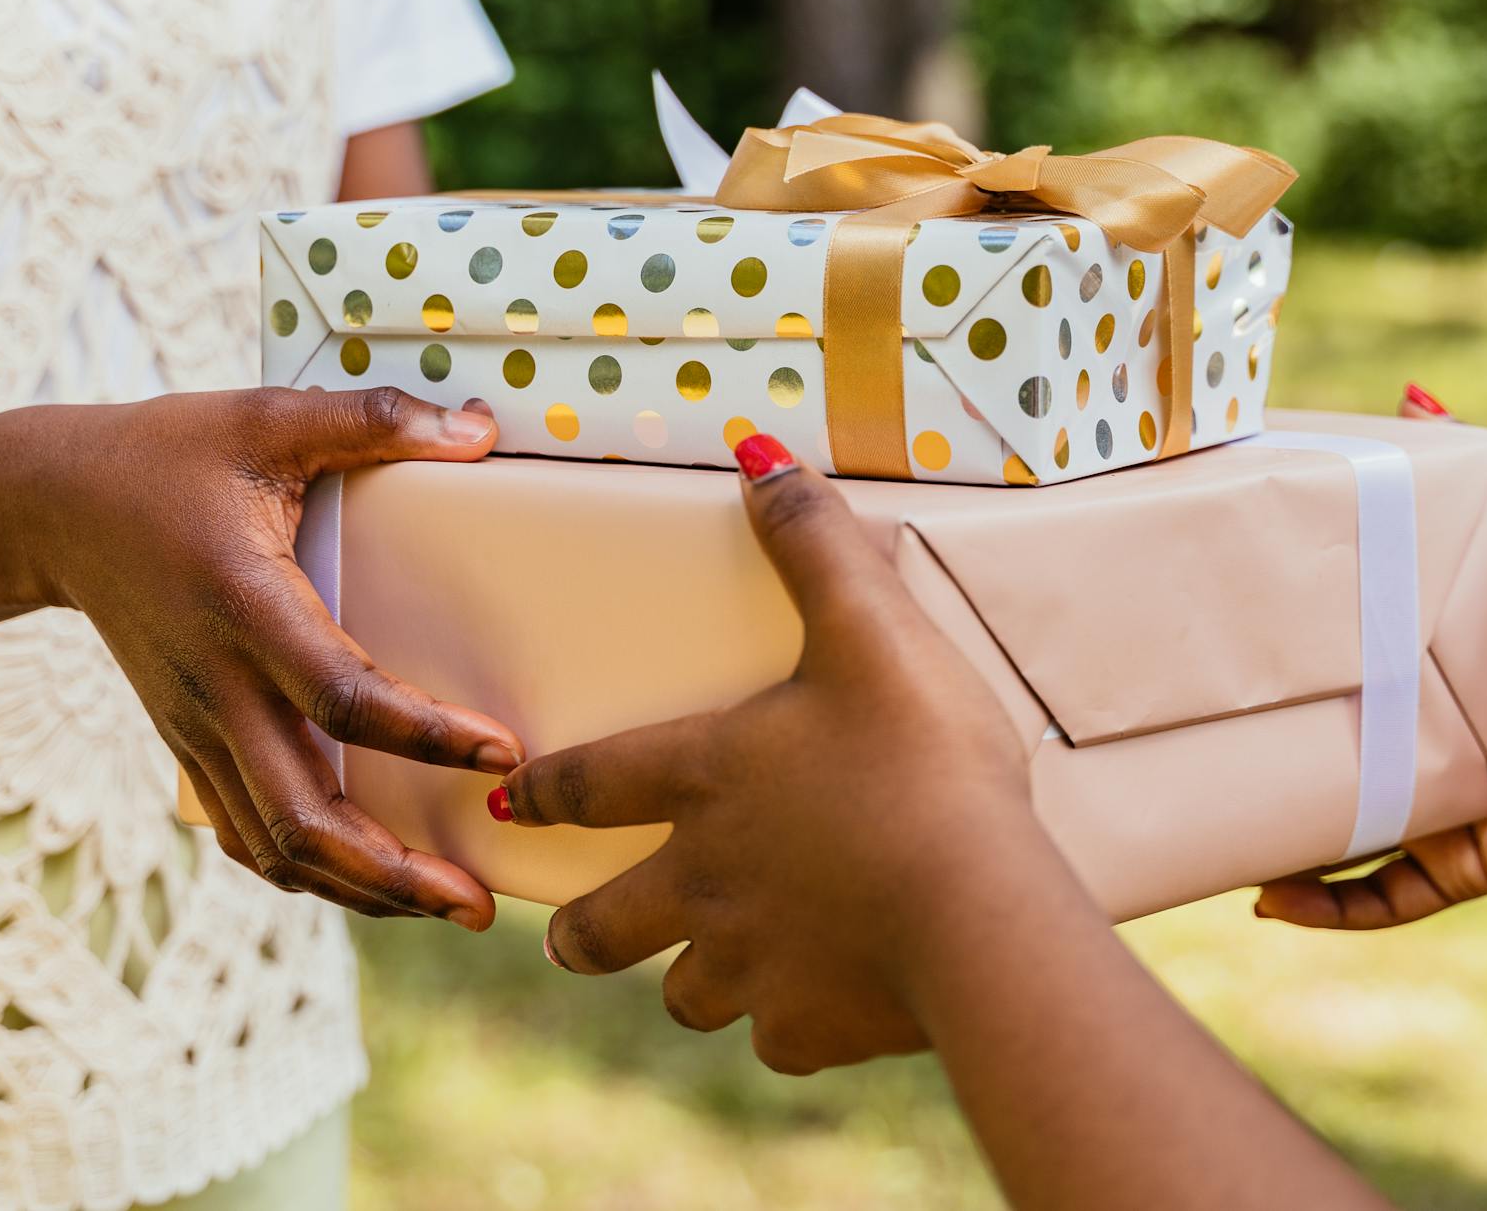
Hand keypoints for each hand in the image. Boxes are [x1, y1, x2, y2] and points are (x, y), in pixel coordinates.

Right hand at [26, 386, 522, 929]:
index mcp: (246, 607)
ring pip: (274, 846)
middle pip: (302, 816)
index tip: (501, 753)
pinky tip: (369, 884)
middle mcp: (218, 687)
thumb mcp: (265, 418)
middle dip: (393, 871)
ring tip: (445, 904)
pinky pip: (247, 835)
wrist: (51, 508)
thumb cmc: (166, 457)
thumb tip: (477, 428)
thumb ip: (370, 421)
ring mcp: (197, 727)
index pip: (342, 697)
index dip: (425, 735)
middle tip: (479, 899)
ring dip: (359, 889)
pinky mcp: (188, 745)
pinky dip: (308, 873)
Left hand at [496, 435, 1041, 1074]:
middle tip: (569, 934)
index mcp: (703, 777)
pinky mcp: (810, 1030)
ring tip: (710, 973)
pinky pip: (780, 1037)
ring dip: (691, 979)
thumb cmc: (920, 759)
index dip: (544, 791)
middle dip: (578, 932)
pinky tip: (822, 1004)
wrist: (976, 913)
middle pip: (602, 927)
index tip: (510, 804)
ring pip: (687, 991)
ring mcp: (751, 964)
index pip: (589, 782)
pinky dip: (793, 1022)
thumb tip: (755, 450)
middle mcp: (703, 879)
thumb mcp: (871, 627)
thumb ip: (813, 539)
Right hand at [1253, 384, 1486, 928]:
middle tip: (1196, 721)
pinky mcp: (1467, 862)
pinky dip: (1325, 904)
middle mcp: (1438, 734)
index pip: (1356, 655)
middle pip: (1336, 740)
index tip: (1232, 624)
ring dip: (1273, 833)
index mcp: (1447, 660)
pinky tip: (1267, 895)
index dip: (1301, 647)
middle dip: (1269, 743)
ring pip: (1341, 826)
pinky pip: (1382, 897)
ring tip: (1205, 817)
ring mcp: (1447, 803)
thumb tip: (1410, 399)